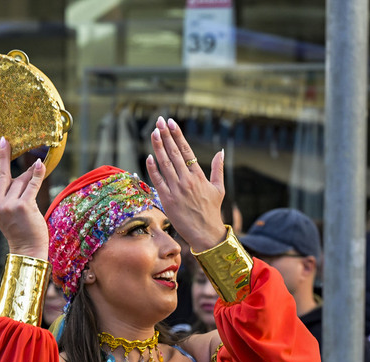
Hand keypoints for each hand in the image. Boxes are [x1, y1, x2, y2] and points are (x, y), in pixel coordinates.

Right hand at [0, 136, 48, 258]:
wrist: (27, 249)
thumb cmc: (20, 229)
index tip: (1, 144)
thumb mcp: (9, 211)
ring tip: (37, 168)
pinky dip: (37, 174)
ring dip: (30, 174)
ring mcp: (10, 205)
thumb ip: (11, 193)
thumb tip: (25, 171)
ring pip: (21, 181)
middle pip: (6, 176)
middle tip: (7, 141)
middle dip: (7, 158)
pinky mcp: (24, 206)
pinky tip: (41, 165)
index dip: (1, 161)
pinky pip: (32, 184)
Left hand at [145, 117, 225, 251]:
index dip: (177, 135)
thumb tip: (220, 151)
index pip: (186, 150)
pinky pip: (157, 181)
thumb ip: (217, 168)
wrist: (205, 233)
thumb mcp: (218, 188)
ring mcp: (176, 190)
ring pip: (165, 164)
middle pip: (174, 153)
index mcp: (198, 176)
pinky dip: (153, 169)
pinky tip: (149, 157)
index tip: (171, 123)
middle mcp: (186, 180)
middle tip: (159, 121)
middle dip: (166, 136)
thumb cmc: (212, 210)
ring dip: (158, 147)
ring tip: (153, 133)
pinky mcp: (167, 200)